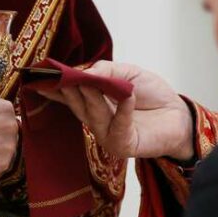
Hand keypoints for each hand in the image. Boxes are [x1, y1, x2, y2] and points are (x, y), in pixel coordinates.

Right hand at [38, 61, 192, 160]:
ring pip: (93, 113)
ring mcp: (106, 134)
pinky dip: (122, 111)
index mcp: (92, 102)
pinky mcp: (123, 145)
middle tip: (66, 75)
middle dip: (70, 88)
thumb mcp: (128, 73)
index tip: (39, 77)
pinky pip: (118, 127)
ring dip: (93, 96)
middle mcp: (95, 119)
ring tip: (93, 81)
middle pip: (77, 103)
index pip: (68, 94)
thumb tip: (84, 71)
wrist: (178, 114)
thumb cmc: (152, 93)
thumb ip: (106, 70)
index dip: (54, 87)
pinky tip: (127, 96)